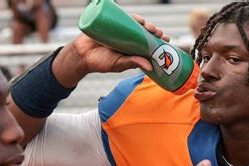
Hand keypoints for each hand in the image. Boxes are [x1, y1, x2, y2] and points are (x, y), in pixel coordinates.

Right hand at [52, 14, 169, 87]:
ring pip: (135, 23)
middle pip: (144, 31)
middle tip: (158, 32)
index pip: (148, 42)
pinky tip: (137, 18)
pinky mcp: (110, 22)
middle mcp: (128, 37)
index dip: (158, 39)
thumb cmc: (101, 62)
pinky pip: (122, 17)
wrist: (82, 55)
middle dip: (153, 30)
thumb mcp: (119, 64)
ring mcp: (119, 29)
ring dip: (144, 22)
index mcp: (132, 48)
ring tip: (148, 26)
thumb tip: (150, 66)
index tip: (166, 39)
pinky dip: (130, 16)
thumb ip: (133, 63)